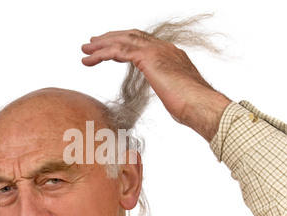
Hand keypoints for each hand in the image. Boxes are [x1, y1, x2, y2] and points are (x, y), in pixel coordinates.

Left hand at [81, 29, 230, 141]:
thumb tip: (169, 94)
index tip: (110, 47)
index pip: (143, 43)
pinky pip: (119, 51)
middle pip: (131, 36)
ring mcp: (157, 51)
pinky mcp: (148, 58)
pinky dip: (102, 53)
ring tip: (85, 50)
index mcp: (171, 55)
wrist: (201, 106)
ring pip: (122, 40)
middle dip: (110, 38)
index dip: (124, 43)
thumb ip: (169, 88)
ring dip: (101, 45)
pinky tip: (91, 59)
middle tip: (92, 43)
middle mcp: (164, 48)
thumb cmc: (193, 107)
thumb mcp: (176, 95)